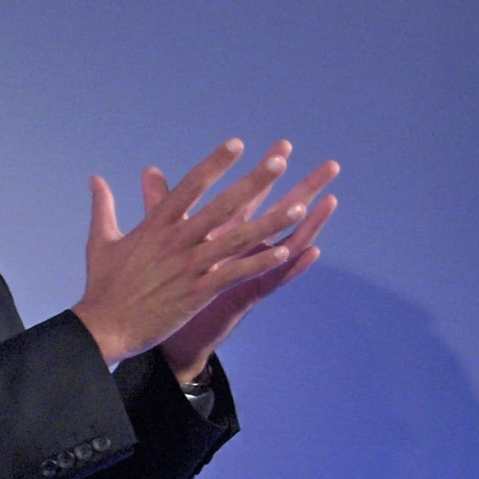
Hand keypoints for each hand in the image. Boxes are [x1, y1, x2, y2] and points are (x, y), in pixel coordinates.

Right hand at [69, 138, 327, 367]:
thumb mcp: (101, 240)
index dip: (215, 163)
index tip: (237, 143)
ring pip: (238, 238)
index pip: (190, 186)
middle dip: (253, 183)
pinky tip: (285, 252)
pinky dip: (260, 263)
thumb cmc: (103, 286)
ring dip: (270, 222)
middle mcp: (177, 241)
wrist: (104, 327)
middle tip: (279, 161)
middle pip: (222, 205)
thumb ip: (103, 206)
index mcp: (156, 226)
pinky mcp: (199, 293)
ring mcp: (190, 266)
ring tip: (299, 206)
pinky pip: (236, 274)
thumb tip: (95, 178)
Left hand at [158, 157, 337, 382]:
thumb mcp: (160, 240)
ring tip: (329, 201)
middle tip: (329, 166)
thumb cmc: (164, 287)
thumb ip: (159, 205)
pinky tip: (311, 250)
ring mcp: (245, 273)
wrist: (160, 332)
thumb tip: (149, 170)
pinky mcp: (243, 296)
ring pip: (284, 243)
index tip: (282, 145)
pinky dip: (292, 265)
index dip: (265, 172)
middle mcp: (240, 251)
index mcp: (221, 235)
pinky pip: (272, 279)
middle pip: (277, 214)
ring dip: (308, 223)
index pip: (249, 197)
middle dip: (302, 189)